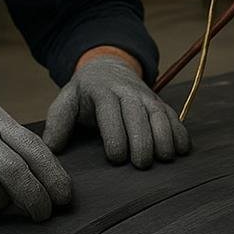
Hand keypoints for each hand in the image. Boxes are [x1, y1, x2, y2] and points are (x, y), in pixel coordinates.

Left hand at [42, 57, 189, 167]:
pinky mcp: (160, 103)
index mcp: (102, 92)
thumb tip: (51, 148)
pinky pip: (174, 116)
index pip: (110, 112)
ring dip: (165, 136)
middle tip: (142, 165)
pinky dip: (180, 132)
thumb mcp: (66, 101)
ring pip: (160, 114)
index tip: (116, 157)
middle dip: (143, 140)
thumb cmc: (85, 93)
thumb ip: (58, 122)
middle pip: (139, 115)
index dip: (115, 134)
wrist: (108, 68)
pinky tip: (182, 150)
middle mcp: (127, 92)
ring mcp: (147, 97)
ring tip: (164, 159)